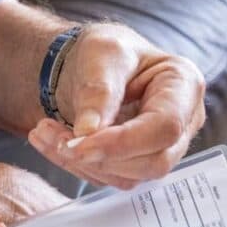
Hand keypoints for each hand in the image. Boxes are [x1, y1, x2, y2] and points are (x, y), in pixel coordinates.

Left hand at [28, 24, 205, 189]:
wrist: (91, 62)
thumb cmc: (104, 49)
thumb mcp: (100, 53)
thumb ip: (98, 90)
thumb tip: (87, 134)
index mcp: (183, 85)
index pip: (164, 127)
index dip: (122, 142)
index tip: (78, 144)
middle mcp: (183, 121)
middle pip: (152, 159)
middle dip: (96, 154)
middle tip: (48, 132)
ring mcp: (164, 145)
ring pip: (130, 175)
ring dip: (80, 162)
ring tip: (42, 132)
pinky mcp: (140, 160)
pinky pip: (111, 176)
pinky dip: (76, 165)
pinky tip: (49, 142)